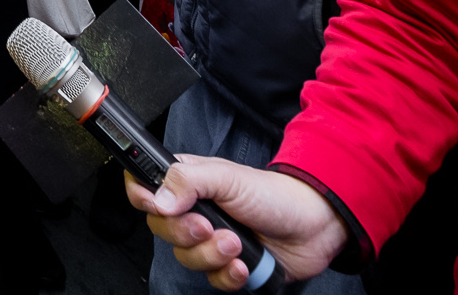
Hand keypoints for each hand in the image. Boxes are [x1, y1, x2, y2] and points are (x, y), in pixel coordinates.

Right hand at [126, 156, 347, 288]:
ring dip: (211, 254)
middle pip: (161, 229)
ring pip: (186, 258)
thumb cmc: (273, 194)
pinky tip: (244, 264)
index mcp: (186, 184)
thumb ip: (188, 181)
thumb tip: (159, 198)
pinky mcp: (226, 266)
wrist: (313, 225)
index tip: (158, 206)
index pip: (144, 188)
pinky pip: (212, 280)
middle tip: (209, 226)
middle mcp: (192, 212)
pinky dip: (228, 275)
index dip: (143, 198)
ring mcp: (208, 241)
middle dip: (186, 233)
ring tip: (236, 243)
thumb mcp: (227, 177)